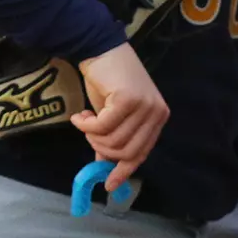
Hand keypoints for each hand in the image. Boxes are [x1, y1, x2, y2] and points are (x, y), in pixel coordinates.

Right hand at [70, 44, 168, 191]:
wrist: (100, 51)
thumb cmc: (108, 83)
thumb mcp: (113, 116)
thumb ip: (113, 140)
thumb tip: (104, 168)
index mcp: (158, 118)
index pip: (142, 153)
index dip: (124, 170)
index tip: (108, 186)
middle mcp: (157, 113)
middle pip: (126, 151)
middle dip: (100, 148)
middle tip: (88, 134)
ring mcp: (145, 106)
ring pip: (112, 141)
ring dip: (91, 135)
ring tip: (85, 120)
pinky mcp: (128, 99)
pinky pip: (101, 127)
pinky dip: (85, 125)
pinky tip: (80, 115)